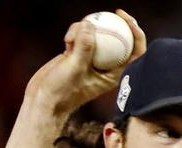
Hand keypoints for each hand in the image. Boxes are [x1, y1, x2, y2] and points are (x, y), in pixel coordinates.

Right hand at [25, 9, 147, 116]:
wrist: (44, 100)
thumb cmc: (62, 92)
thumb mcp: (75, 68)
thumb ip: (84, 46)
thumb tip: (90, 25)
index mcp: (114, 74)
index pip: (135, 53)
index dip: (137, 35)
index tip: (128, 21)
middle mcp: (106, 65)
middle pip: (119, 40)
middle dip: (118, 24)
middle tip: (115, 13)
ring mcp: (92, 58)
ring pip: (97, 34)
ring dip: (85, 29)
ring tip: (71, 39)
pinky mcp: (78, 53)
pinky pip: (81, 35)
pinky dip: (74, 33)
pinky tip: (66, 41)